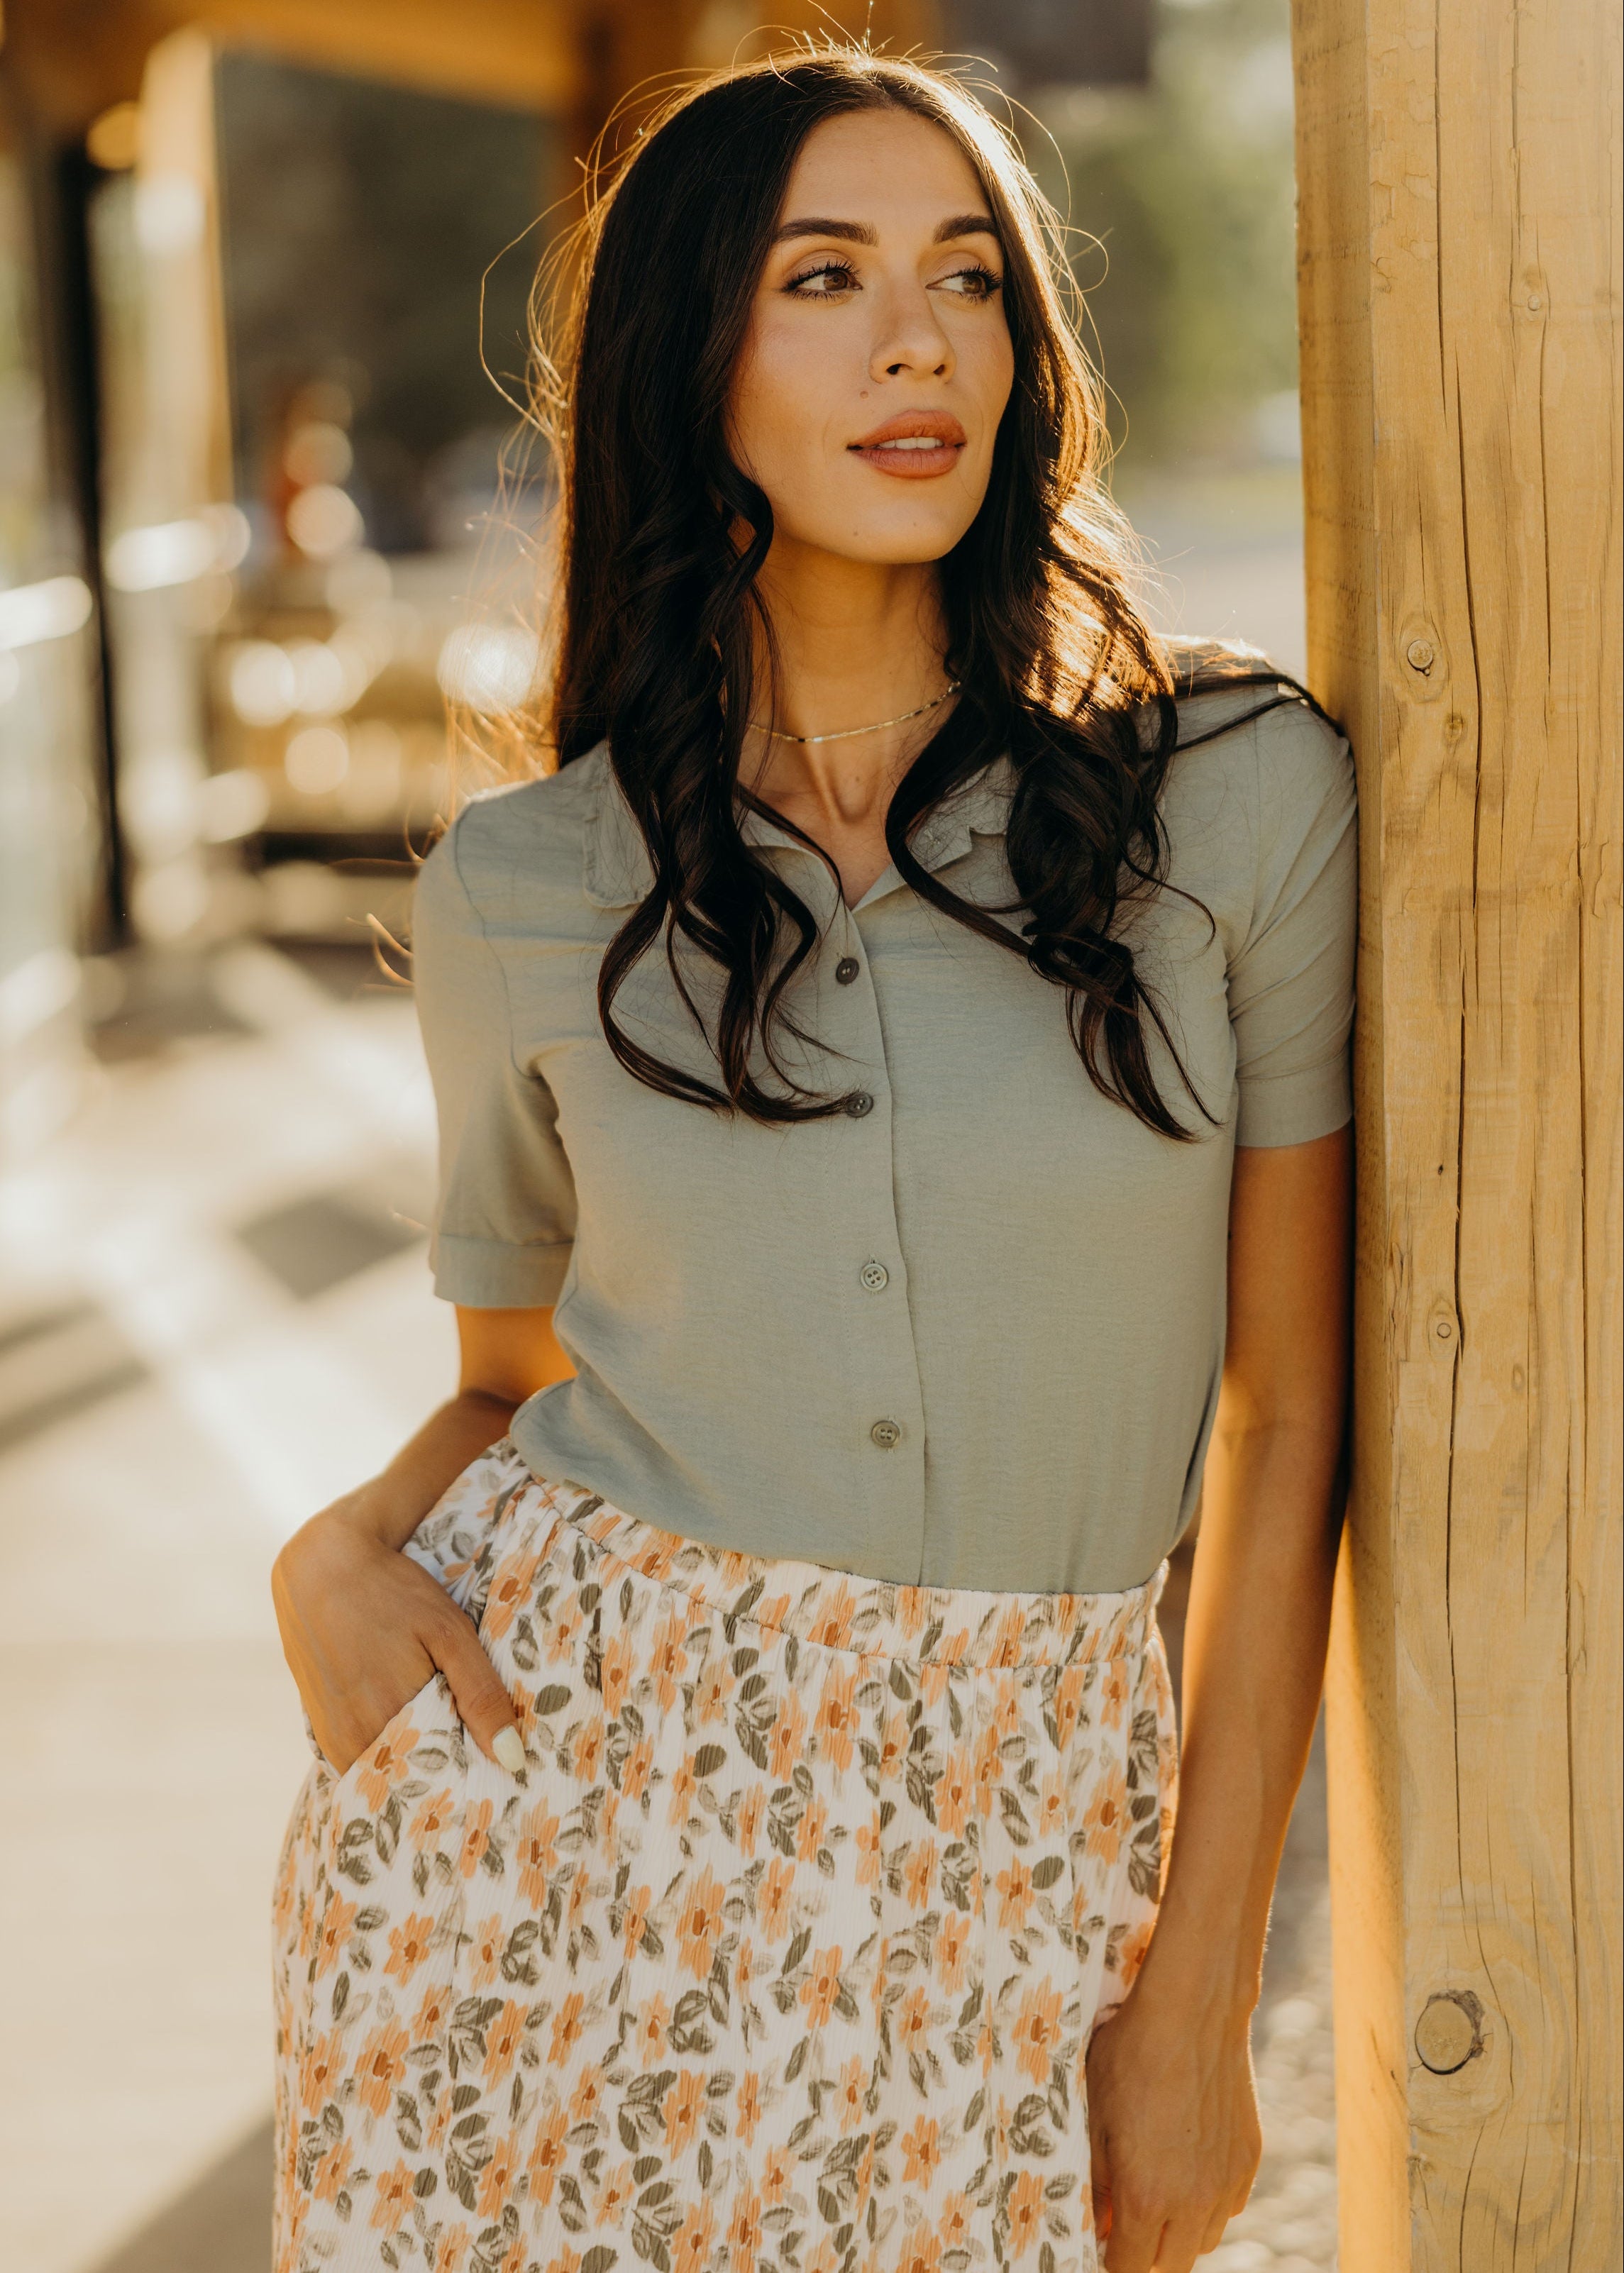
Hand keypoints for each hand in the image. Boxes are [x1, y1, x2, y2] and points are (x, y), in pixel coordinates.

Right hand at [271, 1496, 523, 1776]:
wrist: (321, 1567)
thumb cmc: (392, 1594)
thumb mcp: (449, 1634)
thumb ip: (481, 1696)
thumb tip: (512, 1760)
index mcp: (389, 1723)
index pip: (438, 1786)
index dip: (468, 1784)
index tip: (497, 1778)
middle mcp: (353, 1743)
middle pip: (410, 1785)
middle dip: (443, 1779)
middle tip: (479, 1761)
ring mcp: (332, 1739)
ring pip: (385, 1775)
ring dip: (415, 1768)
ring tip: (448, 1743)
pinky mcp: (321, 1729)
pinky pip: (361, 1761)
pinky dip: (388, 1754)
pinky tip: (411, 1731)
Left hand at [1085, 1977, 1260, 2270]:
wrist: (1191, 2012)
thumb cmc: (1131, 2057)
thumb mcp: (1096, 2117)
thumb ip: (1098, 2182)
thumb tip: (1100, 2224)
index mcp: (1146, 2197)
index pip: (1129, 2268)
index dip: (1111, 2259)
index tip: (1103, 2238)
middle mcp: (1192, 2202)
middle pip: (1170, 2266)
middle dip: (1144, 2252)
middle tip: (1126, 2217)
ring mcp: (1226, 2183)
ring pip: (1203, 2240)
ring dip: (1179, 2230)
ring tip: (1159, 2188)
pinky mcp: (1249, 2161)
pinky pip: (1229, 2206)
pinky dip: (1209, 2201)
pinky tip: (1190, 2164)